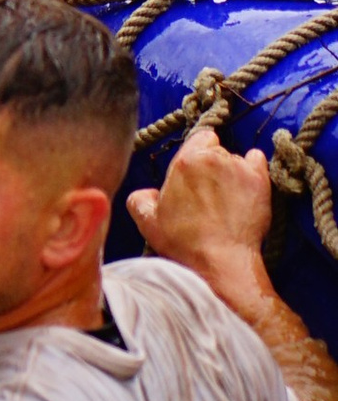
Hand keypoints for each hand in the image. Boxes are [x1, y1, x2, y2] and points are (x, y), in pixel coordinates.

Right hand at [129, 125, 273, 300]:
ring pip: (237, 158)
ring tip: (229, 198)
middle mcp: (213, 158)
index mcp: (184, 161)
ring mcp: (239, 168)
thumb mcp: (148, 222)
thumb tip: (147, 194)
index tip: (196, 171)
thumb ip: (140, 199)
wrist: (221, 262)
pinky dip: (254, 169)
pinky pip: (258, 161)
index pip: (199, 137)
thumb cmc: (185, 244)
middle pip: (217, 149)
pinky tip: (247, 185)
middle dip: (213, 165)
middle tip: (209, 191)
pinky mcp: (259, 182)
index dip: (198, 153)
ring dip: (232, 171)